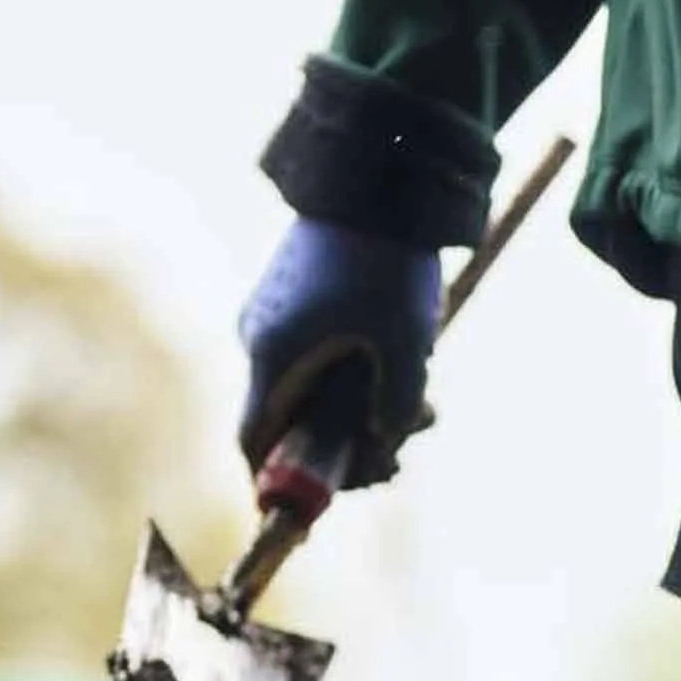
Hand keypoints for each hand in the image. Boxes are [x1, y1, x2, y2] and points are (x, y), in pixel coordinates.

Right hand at [239, 219, 444, 488]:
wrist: (379, 172)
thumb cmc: (388, 264)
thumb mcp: (407, 352)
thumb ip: (394, 415)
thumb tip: (380, 450)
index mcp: (273, 356)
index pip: (253, 444)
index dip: (277, 485)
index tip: (315, 507)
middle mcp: (260, 339)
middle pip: (292, 427)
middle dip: (348, 452)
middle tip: (401, 459)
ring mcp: (275, 316)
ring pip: (314, 394)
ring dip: (366, 415)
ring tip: (428, 412)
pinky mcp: (296, 298)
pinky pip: (319, 359)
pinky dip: (357, 379)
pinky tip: (410, 373)